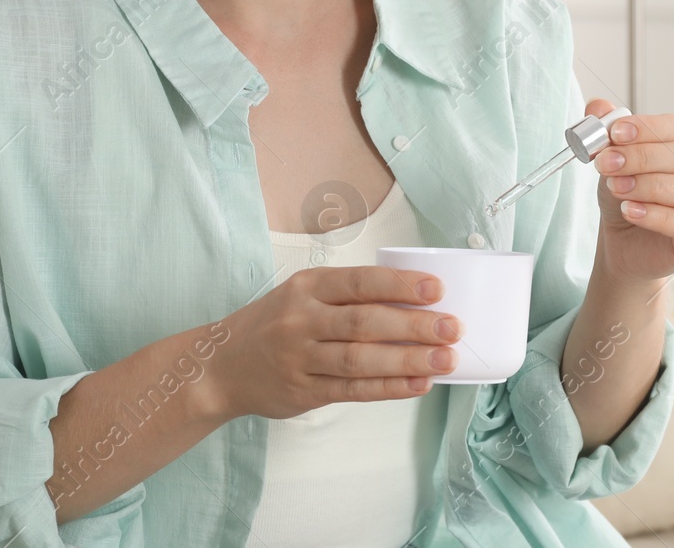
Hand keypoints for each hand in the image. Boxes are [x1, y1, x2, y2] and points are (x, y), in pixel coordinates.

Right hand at [211, 266, 463, 419]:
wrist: (220, 367)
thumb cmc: (274, 324)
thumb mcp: (302, 296)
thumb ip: (347, 297)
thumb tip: (414, 302)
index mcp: (306, 287)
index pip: (359, 282)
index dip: (399, 285)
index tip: (437, 289)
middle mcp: (301, 320)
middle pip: (364, 322)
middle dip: (414, 325)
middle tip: (453, 328)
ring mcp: (300, 359)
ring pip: (360, 360)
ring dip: (408, 360)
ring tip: (445, 360)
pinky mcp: (303, 392)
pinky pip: (352, 391)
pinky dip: (389, 388)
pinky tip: (418, 384)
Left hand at [586, 98, 673, 285]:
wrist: (624, 242)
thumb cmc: (629, 195)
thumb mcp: (614, 159)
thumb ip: (607, 131)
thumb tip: (597, 107)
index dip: (649, 128)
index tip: (615, 133)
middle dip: (642, 157)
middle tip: (607, 163)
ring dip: (649, 186)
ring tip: (616, 188)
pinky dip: (656, 216)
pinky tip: (630, 211)